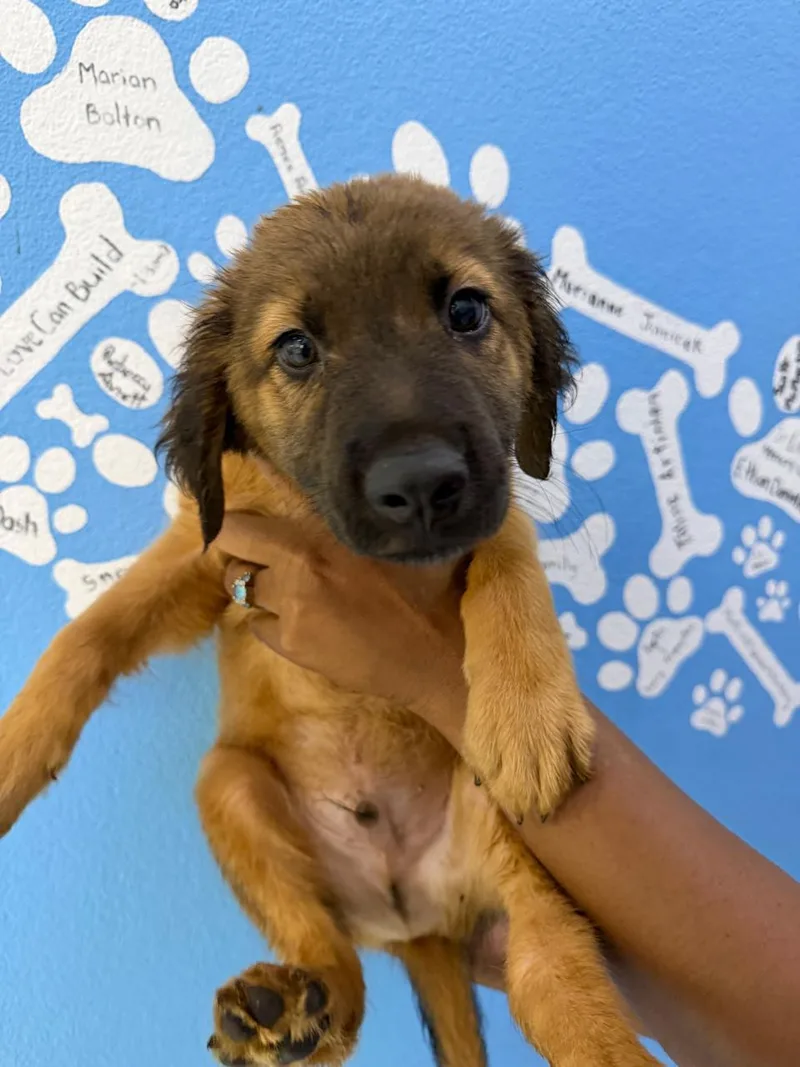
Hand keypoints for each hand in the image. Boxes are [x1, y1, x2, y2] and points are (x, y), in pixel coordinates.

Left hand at [214, 508, 467, 723]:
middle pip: (232, 550)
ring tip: (286, 584)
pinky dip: (270, 619)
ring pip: (242, 588)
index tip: (242, 517)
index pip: (242, 522)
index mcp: (320, 535)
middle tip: (260, 548)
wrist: (441, 654)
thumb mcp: (398, 532)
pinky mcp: (294, 647)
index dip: (234, 518)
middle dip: (239, 546)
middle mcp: (296, 570)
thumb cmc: (433, 585)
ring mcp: (290, 612)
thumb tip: (343, 477)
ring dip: (256, 582)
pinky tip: (301, 618)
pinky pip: (258, 626)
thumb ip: (358, 508)